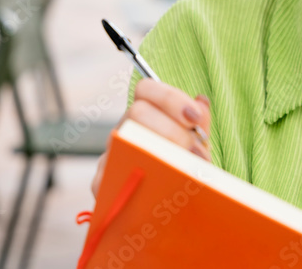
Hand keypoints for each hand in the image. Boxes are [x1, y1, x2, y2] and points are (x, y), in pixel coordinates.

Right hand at [91, 79, 210, 198]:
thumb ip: (200, 123)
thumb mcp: (195, 143)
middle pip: (137, 112)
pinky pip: (115, 178)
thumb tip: (201, 102)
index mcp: (145, 113)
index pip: (145, 89)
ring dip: (161, 156)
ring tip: (187, 172)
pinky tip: (167, 190)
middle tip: (194, 152)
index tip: (195, 118)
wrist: (164, 212)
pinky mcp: (100, 184)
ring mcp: (109, 154)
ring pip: (126, 142)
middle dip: (172, 131)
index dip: (171, 99)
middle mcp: (123, 129)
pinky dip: (144, 183)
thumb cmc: (182, 168)